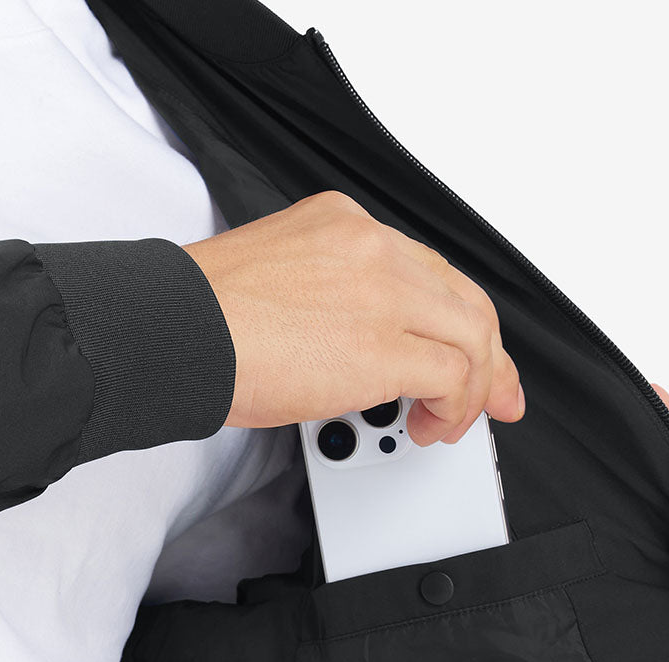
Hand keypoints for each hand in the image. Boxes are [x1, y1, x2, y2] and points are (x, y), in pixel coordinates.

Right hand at [182, 190, 524, 445]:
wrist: (170, 330)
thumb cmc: (201, 317)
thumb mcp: (279, 279)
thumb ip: (333, 299)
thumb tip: (362, 349)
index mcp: (346, 227)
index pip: (430, 272)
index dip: (462, 321)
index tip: (476, 356)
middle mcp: (372, 247)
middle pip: (466, 301)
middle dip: (492, 360)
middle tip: (498, 399)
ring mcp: (382, 291)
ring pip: (473, 337)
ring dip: (471, 392)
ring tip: (443, 425)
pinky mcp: (382, 345)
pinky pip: (454, 376)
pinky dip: (454, 409)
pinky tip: (427, 427)